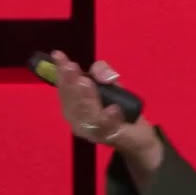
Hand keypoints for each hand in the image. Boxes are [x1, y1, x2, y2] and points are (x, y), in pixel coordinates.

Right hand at [51, 50, 161, 168]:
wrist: (137, 134)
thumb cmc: (117, 107)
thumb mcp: (109, 85)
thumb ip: (102, 74)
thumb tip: (100, 72)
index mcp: (73, 106)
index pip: (64, 88)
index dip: (61, 72)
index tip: (58, 56)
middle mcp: (77, 120)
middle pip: (72, 103)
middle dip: (71, 83)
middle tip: (71, 67)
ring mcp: (92, 132)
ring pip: (86, 115)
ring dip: (86, 98)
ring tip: (86, 83)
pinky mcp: (110, 138)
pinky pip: (107, 128)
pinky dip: (109, 117)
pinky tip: (113, 108)